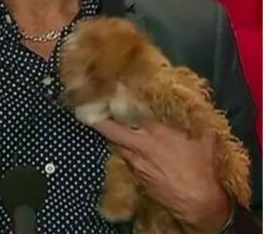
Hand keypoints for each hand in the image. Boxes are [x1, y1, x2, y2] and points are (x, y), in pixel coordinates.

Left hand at [93, 119, 230, 233]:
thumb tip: (202, 120)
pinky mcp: (136, 178)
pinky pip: (127, 162)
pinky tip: (137, 156)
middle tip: (99, 116)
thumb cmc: (202, 171)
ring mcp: (135, 163)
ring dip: (118, 140)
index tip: (110, 101)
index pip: (127, 114)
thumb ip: (200, 128)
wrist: (197, 203)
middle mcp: (139, 146)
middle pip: (110, 131)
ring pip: (117, 147)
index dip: (117, 108)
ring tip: (120, 134)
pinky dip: (129, 156)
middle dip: (102, 123)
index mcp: (155, 132)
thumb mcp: (206, 143)